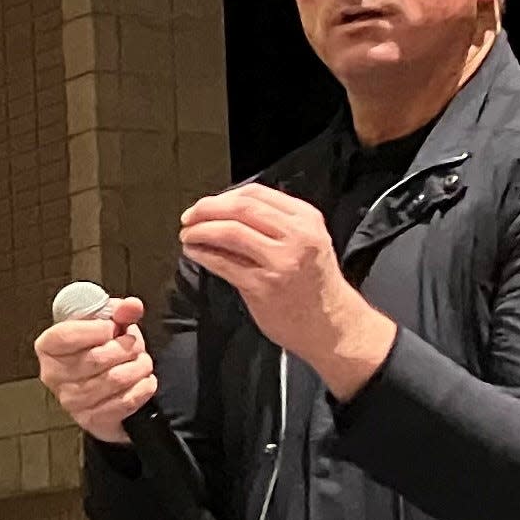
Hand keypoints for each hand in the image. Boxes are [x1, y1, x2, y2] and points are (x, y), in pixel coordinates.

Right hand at [34, 297, 156, 444]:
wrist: (105, 389)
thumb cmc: (99, 350)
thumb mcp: (105, 325)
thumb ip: (118, 312)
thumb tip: (133, 306)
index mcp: (48, 347)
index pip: (67, 335)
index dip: (97, 329)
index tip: (113, 327)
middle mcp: (54, 376)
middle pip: (98, 358)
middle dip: (127, 347)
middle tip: (134, 345)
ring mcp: (71, 401)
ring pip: (115, 379)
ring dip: (139, 367)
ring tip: (142, 361)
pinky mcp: (92, 420)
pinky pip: (126, 401)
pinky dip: (143, 387)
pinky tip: (144, 380)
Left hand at [180, 184, 396, 398]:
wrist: (332, 326)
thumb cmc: (316, 287)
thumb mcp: (306, 243)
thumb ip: (274, 225)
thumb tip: (224, 214)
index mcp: (306, 219)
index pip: (255, 194)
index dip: (223, 197)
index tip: (206, 205)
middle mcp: (297, 236)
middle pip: (241, 208)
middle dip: (206, 209)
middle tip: (189, 217)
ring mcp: (281, 261)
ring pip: (230, 232)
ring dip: (201, 231)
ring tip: (188, 235)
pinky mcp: (264, 287)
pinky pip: (225, 263)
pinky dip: (204, 254)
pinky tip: (195, 253)